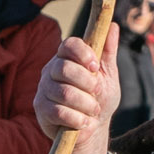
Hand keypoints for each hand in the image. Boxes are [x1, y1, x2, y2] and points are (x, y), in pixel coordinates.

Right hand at [35, 25, 122, 153]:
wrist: (92, 128)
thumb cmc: (99, 98)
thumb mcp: (108, 75)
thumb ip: (108, 51)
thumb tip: (113, 26)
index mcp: (67, 57)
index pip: (69, 44)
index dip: (82, 54)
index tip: (95, 67)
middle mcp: (52, 70)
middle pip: (64, 68)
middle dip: (87, 83)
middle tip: (97, 93)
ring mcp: (44, 89)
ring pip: (63, 92)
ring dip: (86, 104)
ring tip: (93, 111)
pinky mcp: (41, 109)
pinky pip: (58, 111)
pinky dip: (77, 119)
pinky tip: (84, 122)